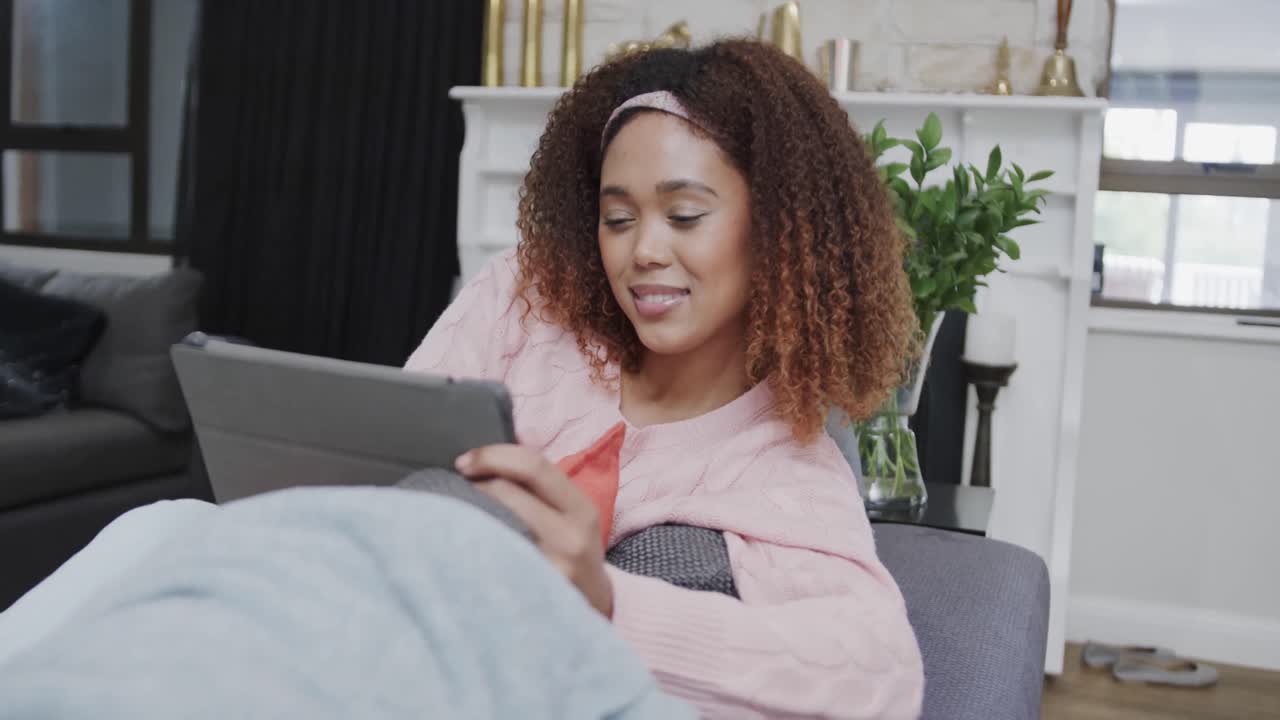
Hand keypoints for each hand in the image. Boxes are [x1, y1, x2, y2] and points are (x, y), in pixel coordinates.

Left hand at [455, 445, 612, 617]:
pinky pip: (490, 559)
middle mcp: (570, 538)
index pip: (534, 466)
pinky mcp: (530, 592)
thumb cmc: (571, 552)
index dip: (492, 456)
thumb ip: (540, 489)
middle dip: (473, 486)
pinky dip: (472, 544)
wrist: (594, 606)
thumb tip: (483, 462)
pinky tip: (463, 544)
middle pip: (507, 494)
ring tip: (455, 513)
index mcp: (581, 509)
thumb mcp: (572, 516)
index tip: (463, 462)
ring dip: (467, 512)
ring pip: (494, 524)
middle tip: (455, 490)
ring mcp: (550, 568)